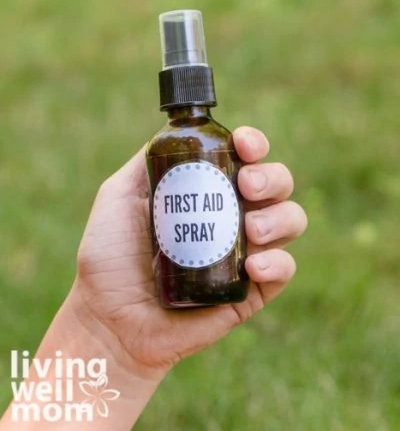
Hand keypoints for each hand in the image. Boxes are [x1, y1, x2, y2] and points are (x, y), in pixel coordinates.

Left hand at [75, 127, 306, 377]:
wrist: (107, 316)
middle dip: (271, 176)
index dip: (254, 143)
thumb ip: (146, 160)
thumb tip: (173, 131)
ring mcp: (244, 253)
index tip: (242, 144)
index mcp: (208, 191)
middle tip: (245, 185)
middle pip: (277, 183)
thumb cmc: (108, 256)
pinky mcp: (251, 290)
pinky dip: (278, 261)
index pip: (246, 158)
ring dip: (279, 216)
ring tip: (250, 229)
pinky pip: (285, 268)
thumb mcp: (119, 194)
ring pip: (290, 219)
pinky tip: (253, 264)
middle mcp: (232, 216)